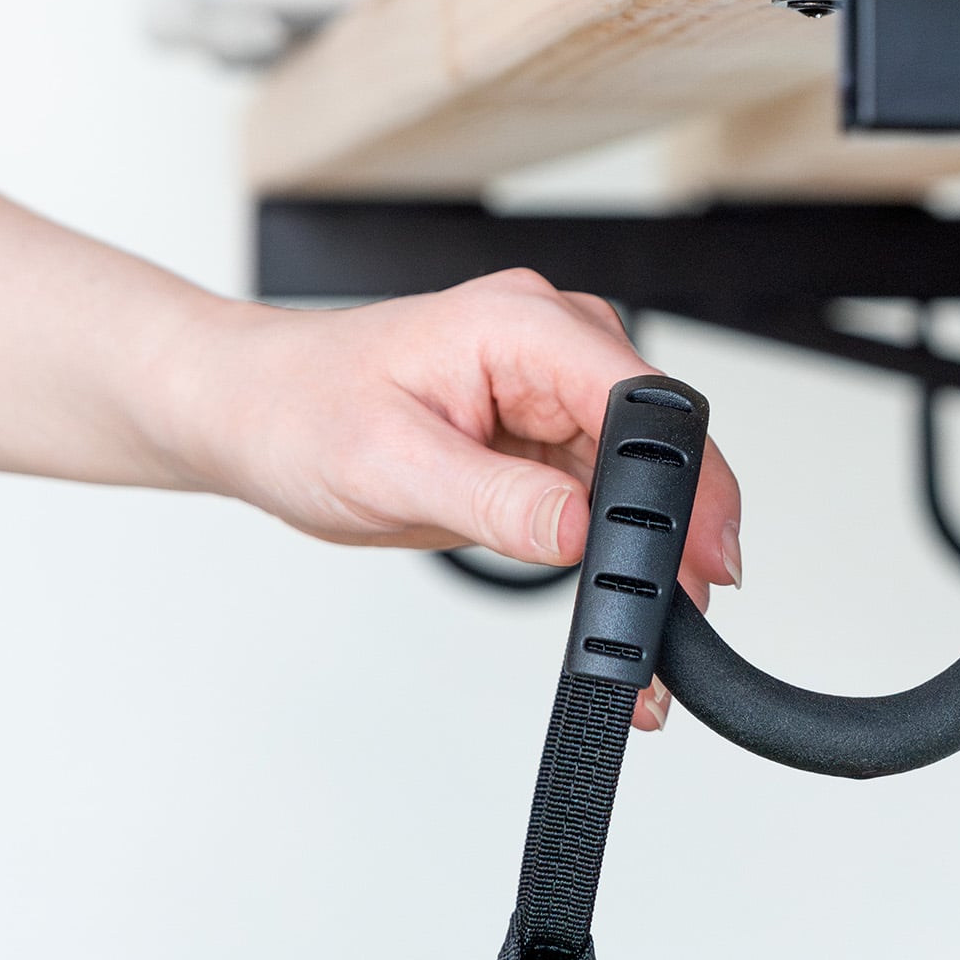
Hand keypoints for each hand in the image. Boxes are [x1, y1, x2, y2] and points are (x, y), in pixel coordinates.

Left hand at [161, 270, 741, 727]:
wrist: (255, 412)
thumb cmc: (298, 410)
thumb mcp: (390, 465)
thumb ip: (496, 499)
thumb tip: (581, 533)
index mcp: (522, 325)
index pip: (639, 397)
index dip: (687, 478)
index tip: (704, 555)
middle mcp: (552, 346)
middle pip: (659, 440)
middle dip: (683, 528)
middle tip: (680, 612)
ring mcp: (554, 391)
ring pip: (644, 478)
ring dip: (654, 550)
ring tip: (646, 633)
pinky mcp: (547, 436)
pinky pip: (609, 496)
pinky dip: (620, 552)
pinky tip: (620, 600)